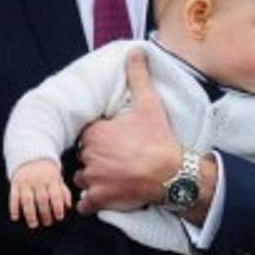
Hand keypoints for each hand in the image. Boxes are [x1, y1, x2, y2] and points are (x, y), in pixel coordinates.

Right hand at [10, 159, 72, 227]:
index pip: (55, 194)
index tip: (59, 217)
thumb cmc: (47, 173)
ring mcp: (25, 182)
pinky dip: (13, 207)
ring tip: (33, 224)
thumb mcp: (57, 179)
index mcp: (51, 179)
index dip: (57, 206)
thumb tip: (68, 207)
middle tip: (47, 223)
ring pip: (27, 199)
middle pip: (41, 198)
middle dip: (45, 213)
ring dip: (30, 213)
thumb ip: (64, 193)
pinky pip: (13, 196)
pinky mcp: (15, 184)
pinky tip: (15, 217)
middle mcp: (38, 180)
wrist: (30, 156)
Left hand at [75, 49, 179, 214]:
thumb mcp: (149, 104)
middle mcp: (88, 155)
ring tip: (112, 178)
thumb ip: (138, 77)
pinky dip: (91, 202)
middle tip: (116, 161)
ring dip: (92, 180)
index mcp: (94, 133)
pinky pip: (84, 204)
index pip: (86, 136)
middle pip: (83, 157)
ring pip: (82, 179)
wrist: (173, 174)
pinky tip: (105, 196)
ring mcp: (92, 178)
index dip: (99, 139)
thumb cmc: (159, 139)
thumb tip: (135, 50)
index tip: (114, 142)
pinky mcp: (98, 198)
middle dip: (95, 159)